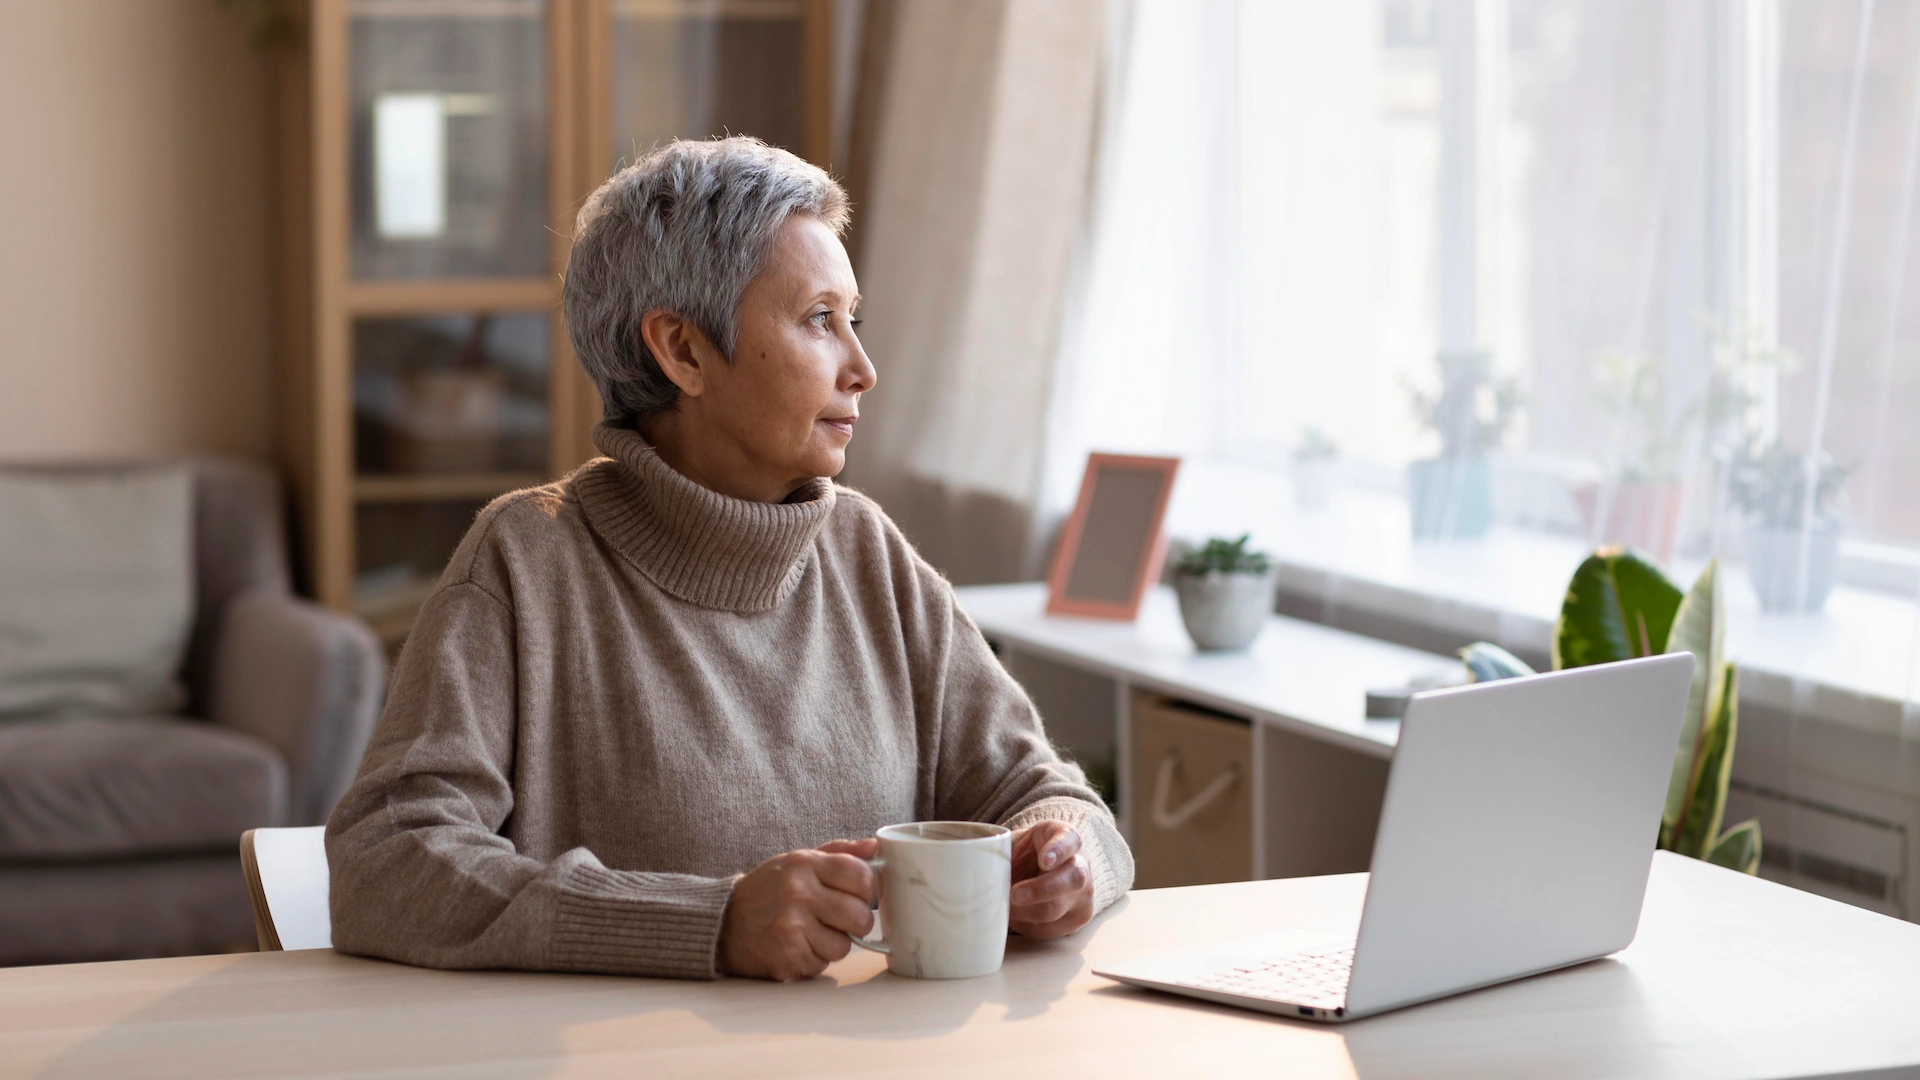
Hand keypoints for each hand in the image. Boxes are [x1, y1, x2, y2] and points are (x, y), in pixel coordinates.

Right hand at [718, 837, 877, 980]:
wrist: (721, 923)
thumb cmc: (765, 891)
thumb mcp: (795, 862)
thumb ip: (836, 853)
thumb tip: (873, 846)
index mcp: (803, 864)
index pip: (860, 875)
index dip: (866, 889)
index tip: (854, 895)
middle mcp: (798, 893)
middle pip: (860, 916)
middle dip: (855, 923)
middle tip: (838, 920)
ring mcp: (792, 926)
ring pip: (844, 946)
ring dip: (833, 944)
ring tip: (812, 933)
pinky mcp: (786, 956)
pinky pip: (822, 964)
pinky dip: (813, 959)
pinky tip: (796, 946)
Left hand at [1008, 821, 1093, 938]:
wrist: (1045, 872)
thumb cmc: (1026, 854)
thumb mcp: (1015, 842)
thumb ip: (1001, 848)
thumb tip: (972, 864)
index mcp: (1067, 837)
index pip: (1068, 840)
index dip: (1057, 850)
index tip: (1044, 860)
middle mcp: (1082, 864)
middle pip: (1071, 879)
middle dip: (1040, 890)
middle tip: (1014, 894)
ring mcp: (1084, 893)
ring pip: (1056, 909)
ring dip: (1024, 912)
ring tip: (1004, 907)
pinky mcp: (1078, 918)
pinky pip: (1050, 928)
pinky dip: (1027, 925)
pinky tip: (1016, 916)